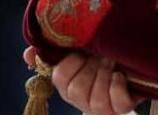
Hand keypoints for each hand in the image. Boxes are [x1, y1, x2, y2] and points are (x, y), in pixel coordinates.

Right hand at [23, 47, 141, 114]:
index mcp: (68, 85)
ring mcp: (102, 107)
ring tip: (111, 62)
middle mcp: (83, 99)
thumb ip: (52, 50)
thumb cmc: (99, 55)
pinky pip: (118, 104)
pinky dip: (118, 88)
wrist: (129, 61)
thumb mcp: (76, 49)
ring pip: (96, 100)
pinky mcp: (122, 107)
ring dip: (104, 76)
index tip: (81, 52)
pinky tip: (119, 75)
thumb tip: (29, 54)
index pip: (60, 78)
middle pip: (76, 90)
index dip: (71, 63)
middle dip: (90, 69)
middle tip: (100, 55)